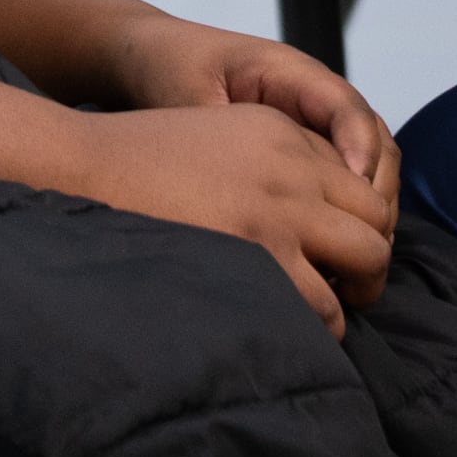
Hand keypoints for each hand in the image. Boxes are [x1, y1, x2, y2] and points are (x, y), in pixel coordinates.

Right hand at [57, 102, 396, 336]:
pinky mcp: (262, 252)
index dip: (351, 226)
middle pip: (377, 223)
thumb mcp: (212, 137)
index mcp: (278, 130)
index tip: (329, 254)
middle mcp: (291, 165)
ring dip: (344, 299)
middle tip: (341, 289)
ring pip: (364, 268)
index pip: (358, 184)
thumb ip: (269, 166)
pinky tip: (284, 325)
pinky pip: (324, 308)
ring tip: (312, 314)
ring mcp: (281, 209)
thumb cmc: (132, 162)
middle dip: (367, 263)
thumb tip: (311, 226)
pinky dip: (315, 326)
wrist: (80, 166)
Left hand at [108, 14, 401, 223]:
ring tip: (356, 251)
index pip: (345, 107)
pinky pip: (346, 174)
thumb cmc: (168, 67)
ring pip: (371, 160)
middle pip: (374, 138)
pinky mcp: (307, 144)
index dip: (359, 148)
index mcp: (288, 70)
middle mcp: (313, 94)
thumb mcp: (189, 95)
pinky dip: (350, 208)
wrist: (150, 54)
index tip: (353, 190)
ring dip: (370, 205)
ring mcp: (314, 119)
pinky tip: (334, 247)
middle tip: (366, 238)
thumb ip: (224, 134)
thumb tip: (255, 188)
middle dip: (377, 189)